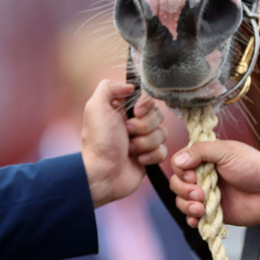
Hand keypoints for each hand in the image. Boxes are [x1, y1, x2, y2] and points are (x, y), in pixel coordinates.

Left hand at [81, 81, 166, 207]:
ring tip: (128, 149)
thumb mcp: (96, 107)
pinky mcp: (149, 156)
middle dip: (143, 127)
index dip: (146, 106)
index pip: (147, 99)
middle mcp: (133, 122)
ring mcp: (142, 140)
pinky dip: (150, 156)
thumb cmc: (98, 141)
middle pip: (158, 115)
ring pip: (162, 134)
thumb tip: (130, 86)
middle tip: (126, 134)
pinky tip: (136, 160)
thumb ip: (108, 88)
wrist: (103, 173)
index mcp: (122, 109)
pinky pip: (164, 151)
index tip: (136, 112)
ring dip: (144, 143)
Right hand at [169, 141, 259, 227]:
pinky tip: (198, 218)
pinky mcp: (212, 213)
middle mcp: (203, 176)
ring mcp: (207, 195)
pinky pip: (192, 217)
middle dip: (184, 189)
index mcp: (205, 158)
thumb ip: (201, 151)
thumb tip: (178, 160)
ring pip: (181, 200)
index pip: (179, 163)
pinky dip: (191, 218)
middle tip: (200, 194)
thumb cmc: (256, 168)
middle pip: (177, 183)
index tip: (192, 176)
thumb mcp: (228, 151)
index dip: (181, 170)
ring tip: (202, 208)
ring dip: (186, 205)